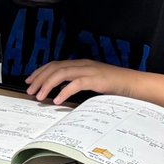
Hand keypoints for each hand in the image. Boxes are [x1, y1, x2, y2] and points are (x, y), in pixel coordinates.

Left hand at [26, 59, 141, 104]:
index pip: (55, 64)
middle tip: (29, 91)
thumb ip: (77, 84)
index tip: (29, 81)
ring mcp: (89, 70)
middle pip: (54, 68)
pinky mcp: (96, 79)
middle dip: (39, 79)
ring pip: (61, 73)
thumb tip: (59, 93)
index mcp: (81, 64)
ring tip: (39, 96)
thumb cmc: (114, 86)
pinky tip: (56, 100)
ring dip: (47, 85)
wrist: (135, 84)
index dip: (40, 72)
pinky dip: (64, 91)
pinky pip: (76, 84)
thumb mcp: (92, 83)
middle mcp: (83, 64)